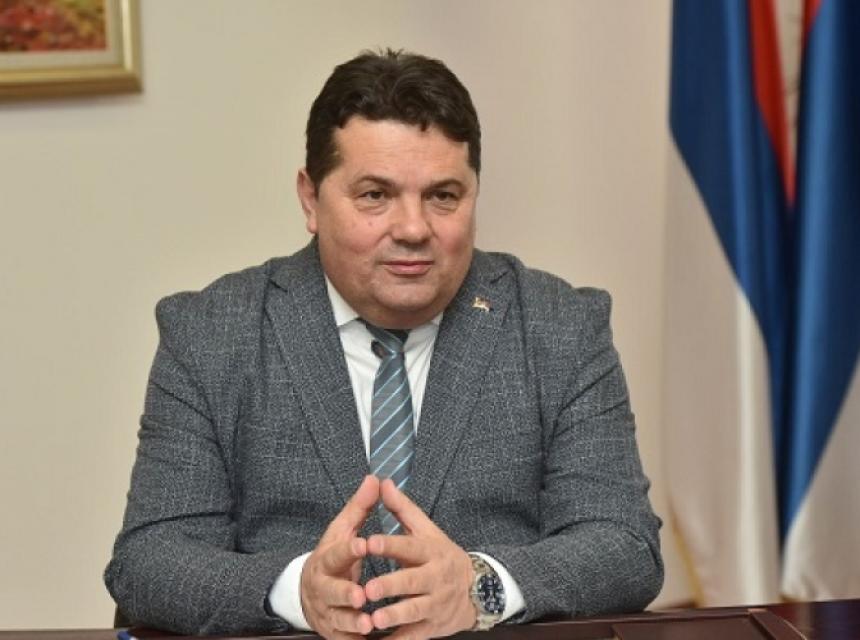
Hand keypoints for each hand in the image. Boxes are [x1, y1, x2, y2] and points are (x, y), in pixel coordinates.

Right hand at [300, 475, 379, 639]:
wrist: (309, 593)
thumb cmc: (334, 557)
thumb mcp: (342, 532)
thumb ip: (359, 508)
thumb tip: (374, 478)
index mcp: (326, 559)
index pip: (336, 553)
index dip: (349, 549)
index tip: (364, 544)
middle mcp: (322, 587)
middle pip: (330, 591)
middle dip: (344, 594)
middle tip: (361, 595)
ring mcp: (325, 611)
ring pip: (337, 619)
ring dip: (352, 623)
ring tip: (369, 625)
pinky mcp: (333, 632)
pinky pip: (343, 638)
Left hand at [364, 479, 475, 639]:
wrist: (479, 590)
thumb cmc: (442, 555)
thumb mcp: (427, 530)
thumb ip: (402, 508)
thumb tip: (382, 482)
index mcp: (430, 551)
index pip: (409, 546)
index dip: (390, 544)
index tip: (369, 542)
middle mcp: (434, 578)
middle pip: (412, 581)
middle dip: (391, 585)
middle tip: (367, 588)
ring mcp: (435, 604)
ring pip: (414, 611)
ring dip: (393, 615)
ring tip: (373, 619)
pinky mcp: (432, 626)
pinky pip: (414, 636)